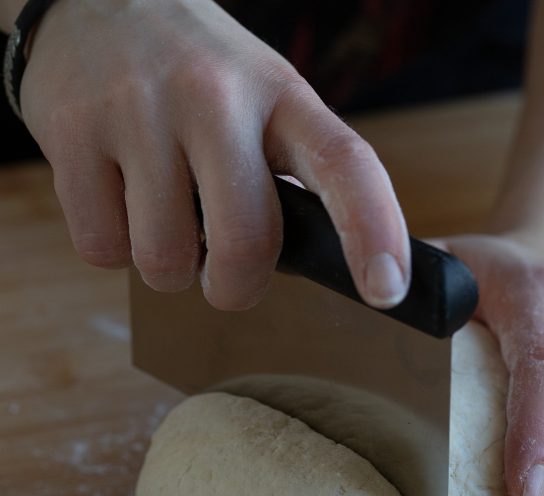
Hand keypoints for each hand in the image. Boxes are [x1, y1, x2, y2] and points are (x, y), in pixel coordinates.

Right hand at [19, 0, 409, 310]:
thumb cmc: (194, 76)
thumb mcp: (261, 101)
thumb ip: (290, 176)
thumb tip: (323, 269)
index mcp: (280, 95)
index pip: (344, 164)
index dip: (373, 231)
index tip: (387, 290)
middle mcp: (214, 95)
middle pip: (245, 244)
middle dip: (235, 286)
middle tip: (222, 273)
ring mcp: (139, 110)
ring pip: (164, 262)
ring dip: (166, 264)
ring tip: (158, 210)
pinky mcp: (73, 133)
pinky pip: (101, 249)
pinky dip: (110, 245)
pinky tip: (114, 195)